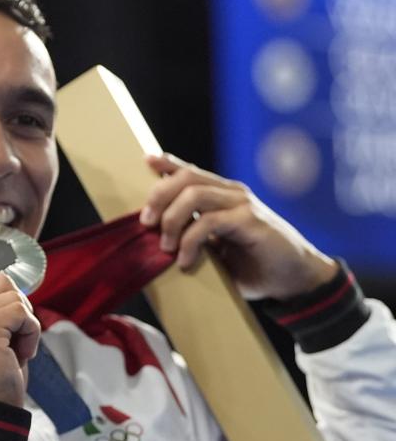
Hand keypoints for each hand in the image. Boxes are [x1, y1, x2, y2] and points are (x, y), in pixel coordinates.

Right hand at [0, 271, 39, 406]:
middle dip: (17, 307)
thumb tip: (11, 288)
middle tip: (15, 336)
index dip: (3, 297)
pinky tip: (22, 353)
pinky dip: (31, 333)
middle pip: (0, 281)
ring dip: (26, 322)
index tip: (6, 326)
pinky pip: (22, 312)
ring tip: (17, 348)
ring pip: (13, 295)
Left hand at [139, 153, 337, 299]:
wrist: (295, 279)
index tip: (147, 161)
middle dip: (158, 197)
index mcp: (224, 195)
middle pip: (186, 178)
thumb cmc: (252, 263)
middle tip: (146, 224)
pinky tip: (185, 261)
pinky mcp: (250, 221)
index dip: (168, 163)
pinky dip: (190, 241)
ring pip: (194, 195)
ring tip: (166, 247)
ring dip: (172, 220)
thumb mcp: (217, 247)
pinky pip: (209, 221)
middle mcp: (233, 193)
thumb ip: (194, 234)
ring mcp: (243, 204)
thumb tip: (159, 236)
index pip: (191, 171)